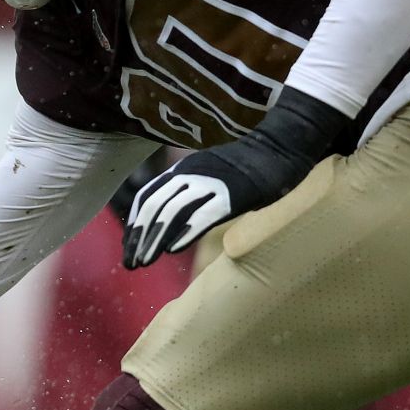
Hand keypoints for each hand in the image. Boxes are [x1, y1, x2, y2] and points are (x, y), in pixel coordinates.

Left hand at [123, 88, 348, 269]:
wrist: (281, 147)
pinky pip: (203, 215)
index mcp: (182, 168)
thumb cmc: (246, 167)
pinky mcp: (232, 194)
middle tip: (131, 263)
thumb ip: (186, 191)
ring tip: (145, 262)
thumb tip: (168, 222)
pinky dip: (184, 233)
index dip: (134, 224)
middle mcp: (191, 173)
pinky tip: (172, 250)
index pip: (146, 197)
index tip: (128, 246)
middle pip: (154, 207)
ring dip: (155, 240)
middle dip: (139, 237)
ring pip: (172, 212)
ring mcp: (211, 182)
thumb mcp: (207, 174)